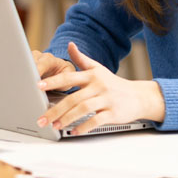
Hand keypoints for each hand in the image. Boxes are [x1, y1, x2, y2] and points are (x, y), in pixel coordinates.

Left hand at [35, 41, 164, 134]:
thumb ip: (81, 59)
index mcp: (92, 75)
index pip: (70, 77)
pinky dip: (83, 127)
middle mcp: (98, 86)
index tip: (38, 86)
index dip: (54, 81)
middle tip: (42, 119)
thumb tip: (70, 45)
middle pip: (73, 98)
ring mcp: (106, 100)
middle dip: (55, 110)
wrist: (138, 96)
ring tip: (55, 126)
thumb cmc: (113, 83)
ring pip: (83, 110)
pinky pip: (96, 121)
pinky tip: (74, 131)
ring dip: (67, 119)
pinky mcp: (113, 113)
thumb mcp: (98, 68)